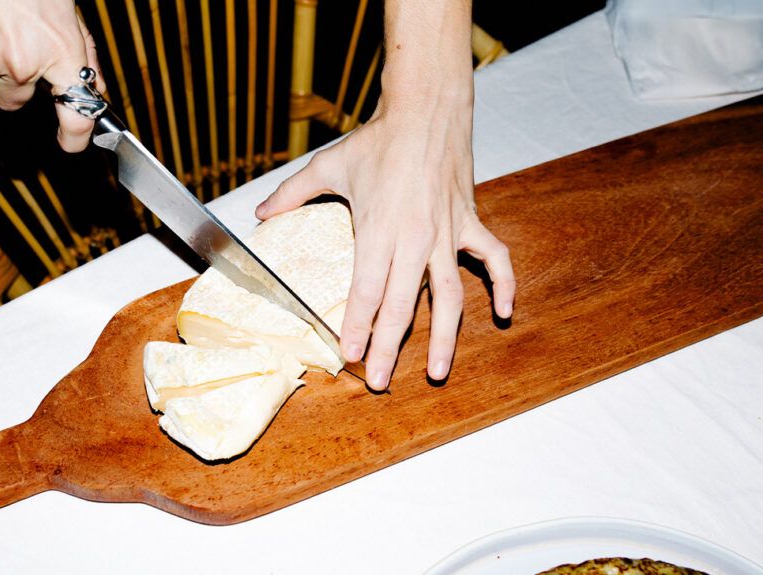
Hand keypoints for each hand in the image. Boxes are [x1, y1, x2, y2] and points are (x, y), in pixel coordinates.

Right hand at [0, 0, 103, 150]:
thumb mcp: (63, 7)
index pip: (74, 112)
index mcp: (56, 49)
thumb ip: (80, 50)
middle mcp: (18, 61)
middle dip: (15, 80)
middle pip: (14, 97)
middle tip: (11, 41)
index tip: (73, 143)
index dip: (75, 135)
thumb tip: (93, 84)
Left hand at [255, 93, 514, 390]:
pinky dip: (503, 285)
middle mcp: (415, 238)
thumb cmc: (379, 139)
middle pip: (404, 305)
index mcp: (378, 229)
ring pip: (450, 296)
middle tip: (381, 380)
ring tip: (439, 372)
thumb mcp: (329, 166)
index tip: (351, 354)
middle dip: (391, 347)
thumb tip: (260, 214)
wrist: (427, 110)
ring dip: (447, 338)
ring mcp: (448, 233)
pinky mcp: (471, 222)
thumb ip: (292, 194)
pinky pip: (493, 259)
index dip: (359, 326)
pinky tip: (503, 313)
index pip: (367, 291)